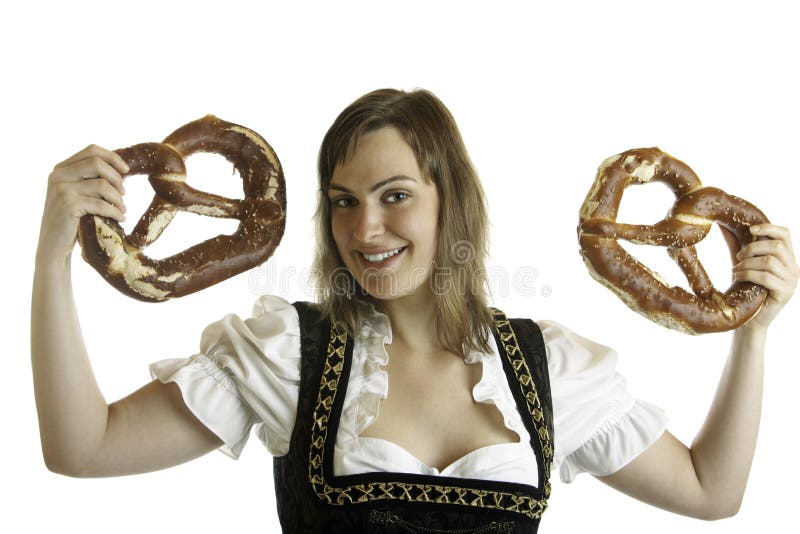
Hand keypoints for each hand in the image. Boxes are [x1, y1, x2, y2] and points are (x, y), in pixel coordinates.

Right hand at [37, 145, 128, 263]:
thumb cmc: (71, 219)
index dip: (112, 157)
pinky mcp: (68, 205)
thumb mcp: (77, 194)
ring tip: (122, 209)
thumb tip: (122, 170)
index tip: (126, 171)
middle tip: (123, 194)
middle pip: (97, 163)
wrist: (53, 244)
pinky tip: (120, 218)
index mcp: (61, 169)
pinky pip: (101, 204)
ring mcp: (62, 189)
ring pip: (102, 184)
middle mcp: (59, 175)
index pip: (91, 150)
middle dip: (117, 178)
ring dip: (118, 198)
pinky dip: (115, 211)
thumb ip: (90, 179)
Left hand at [732, 224, 798, 331]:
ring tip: (735, 271)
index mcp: (787, 258)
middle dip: (752, 249)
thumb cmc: (746, 289)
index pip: (785, 235)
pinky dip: (748, 274)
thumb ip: (738, 246)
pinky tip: (738, 277)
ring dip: (747, 264)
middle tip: (738, 258)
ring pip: (770, 261)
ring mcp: (792, 281)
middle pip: (776, 246)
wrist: (748, 318)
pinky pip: (766, 277)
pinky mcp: (785, 292)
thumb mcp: (743, 264)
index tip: (751, 230)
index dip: (769, 228)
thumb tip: (724, 226)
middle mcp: (794, 268)